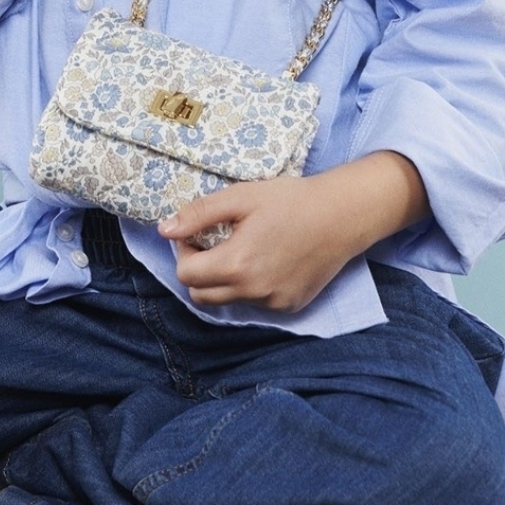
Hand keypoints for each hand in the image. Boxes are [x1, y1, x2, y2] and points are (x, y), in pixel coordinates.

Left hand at [158, 153, 428, 313]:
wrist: (340, 215)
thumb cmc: (289, 200)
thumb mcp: (240, 198)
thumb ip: (199, 214)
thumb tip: (164, 230)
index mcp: (236, 264)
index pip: (186, 275)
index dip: (184, 253)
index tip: (197, 235)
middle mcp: (253, 292)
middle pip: (201, 296)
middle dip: (199, 271)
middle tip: (214, 243)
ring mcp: (273, 303)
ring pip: (229, 301)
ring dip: (224, 281)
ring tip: (243, 250)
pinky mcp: (290, 307)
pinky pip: (256, 303)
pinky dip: (251, 287)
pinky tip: (267, 260)